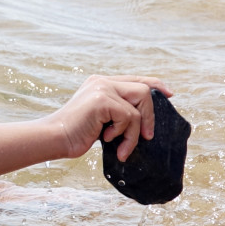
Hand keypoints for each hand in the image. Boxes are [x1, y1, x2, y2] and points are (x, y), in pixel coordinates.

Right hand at [48, 75, 172, 161]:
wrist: (55, 138)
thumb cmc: (75, 134)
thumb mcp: (100, 119)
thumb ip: (117, 112)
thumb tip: (142, 119)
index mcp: (100, 83)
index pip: (135, 79)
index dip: (155, 85)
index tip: (170, 94)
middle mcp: (102, 82)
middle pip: (143, 90)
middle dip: (149, 116)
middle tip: (147, 136)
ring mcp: (102, 89)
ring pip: (138, 107)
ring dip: (134, 131)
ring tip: (122, 146)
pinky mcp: (102, 100)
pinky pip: (129, 117)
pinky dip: (123, 134)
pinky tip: (106, 139)